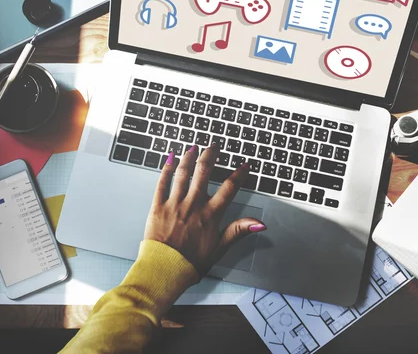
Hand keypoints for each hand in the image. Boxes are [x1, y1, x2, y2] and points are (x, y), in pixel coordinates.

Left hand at [144, 144, 265, 275]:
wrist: (164, 270)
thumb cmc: (191, 263)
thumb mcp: (220, 248)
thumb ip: (239, 231)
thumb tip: (259, 224)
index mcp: (210, 215)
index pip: (229, 188)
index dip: (239, 175)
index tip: (244, 166)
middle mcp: (193, 205)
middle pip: (204, 172)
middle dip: (210, 156)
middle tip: (214, 146)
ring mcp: (174, 204)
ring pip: (183, 173)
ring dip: (189, 157)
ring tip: (194, 147)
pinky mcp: (158, 207)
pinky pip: (162, 183)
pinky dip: (166, 169)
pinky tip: (170, 159)